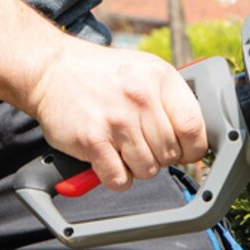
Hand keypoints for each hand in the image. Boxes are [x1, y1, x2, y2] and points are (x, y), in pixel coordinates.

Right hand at [21, 37, 210, 191]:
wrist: (53, 70)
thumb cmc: (102, 74)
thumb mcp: (146, 70)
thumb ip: (171, 98)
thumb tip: (196, 134)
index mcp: (161, 79)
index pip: (194, 127)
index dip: (194, 148)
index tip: (186, 152)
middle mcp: (141, 98)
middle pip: (171, 153)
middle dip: (160, 157)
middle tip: (144, 145)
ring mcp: (116, 120)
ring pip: (147, 169)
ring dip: (137, 167)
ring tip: (124, 149)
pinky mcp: (91, 140)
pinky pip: (119, 179)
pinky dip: (116, 177)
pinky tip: (110, 160)